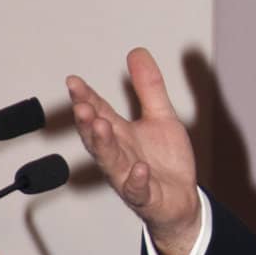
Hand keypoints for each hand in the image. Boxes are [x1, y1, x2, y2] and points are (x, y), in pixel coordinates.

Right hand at [67, 48, 200, 254]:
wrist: (181, 202)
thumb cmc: (165, 162)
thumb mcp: (162, 117)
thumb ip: (149, 87)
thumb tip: (137, 52)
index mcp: (120, 134)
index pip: (98, 112)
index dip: (86, 97)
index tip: (74, 81)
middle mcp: (119, 154)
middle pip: (97, 136)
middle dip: (87, 121)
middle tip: (81, 104)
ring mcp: (129, 177)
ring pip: (111, 161)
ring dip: (103, 145)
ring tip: (100, 126)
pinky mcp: (146, 197)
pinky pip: (138, 190)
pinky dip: (137, 180)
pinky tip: (139, 168)